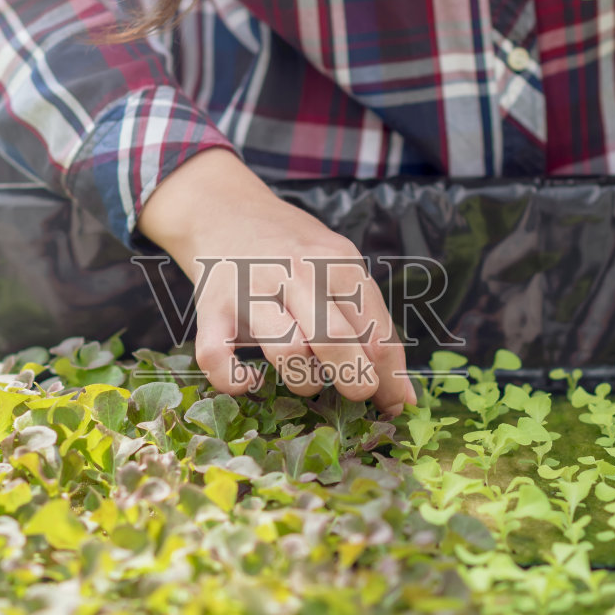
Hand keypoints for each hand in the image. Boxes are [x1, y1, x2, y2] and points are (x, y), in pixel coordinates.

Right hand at [137, 148, 415, 414]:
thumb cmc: (292, 249)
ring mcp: (250, 291)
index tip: (396, 403)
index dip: (391, 377)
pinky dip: (235, 381)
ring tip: (307, 379)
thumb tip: (403, 393)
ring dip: (304, 381)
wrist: (224, 210)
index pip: (375, 330)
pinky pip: (218, 358)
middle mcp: (295, 273)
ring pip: (287, 351)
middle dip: (355, 380)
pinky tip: (250, 380)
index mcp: (336, 262)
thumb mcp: (338, 264)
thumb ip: (369, 320)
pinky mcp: (211, 308)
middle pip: (335, 340)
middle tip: (357, 392)